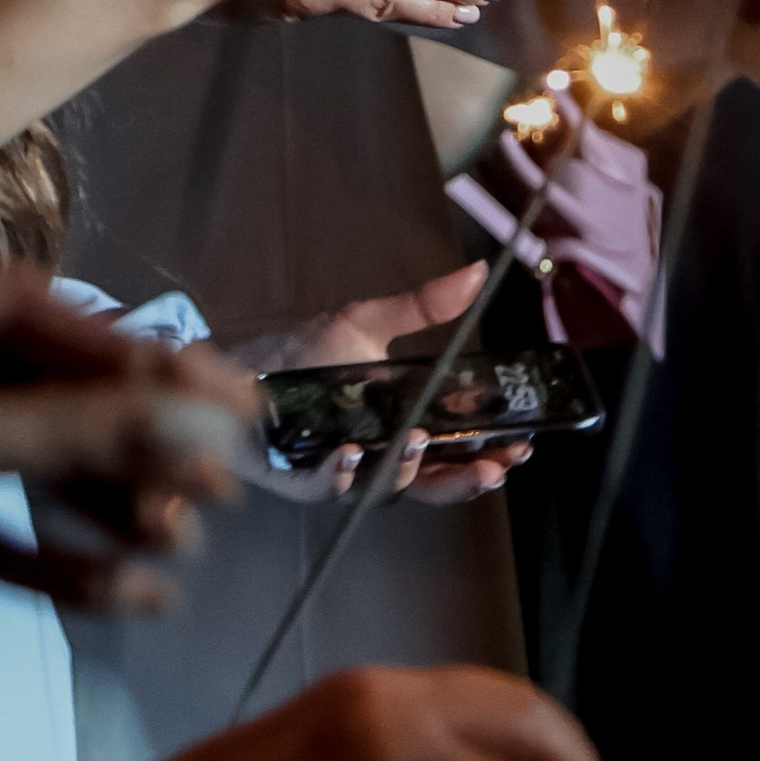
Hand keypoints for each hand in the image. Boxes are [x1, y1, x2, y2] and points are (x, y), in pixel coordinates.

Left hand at [0, 237, 256, 686]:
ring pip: (14, 457)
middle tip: (224, 481)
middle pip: (34, 385)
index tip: (226, 399)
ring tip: (184, 541)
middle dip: (127, 441)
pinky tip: (123, 593)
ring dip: (97, 503)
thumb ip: (66, 432)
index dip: (138, 361)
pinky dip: (45, 555)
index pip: (35, 315)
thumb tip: (196, 420)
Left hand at [251, 267, 531, 506]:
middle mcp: (375, 457)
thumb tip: (476, 272)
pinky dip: (337, 476)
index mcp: (401, 429)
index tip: (521, 446)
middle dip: (464, 479)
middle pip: (431, 483)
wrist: (238, 363)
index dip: (489, 455)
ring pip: (382, 489)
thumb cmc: (303, 353)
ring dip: (406, 471)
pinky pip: (320, 489)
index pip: (456, 453)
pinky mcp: (293, 477)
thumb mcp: (368, 324)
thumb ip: (422, 308)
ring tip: (421, 442)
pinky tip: (350, 454)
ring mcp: (337, 472)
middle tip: (494, 468)